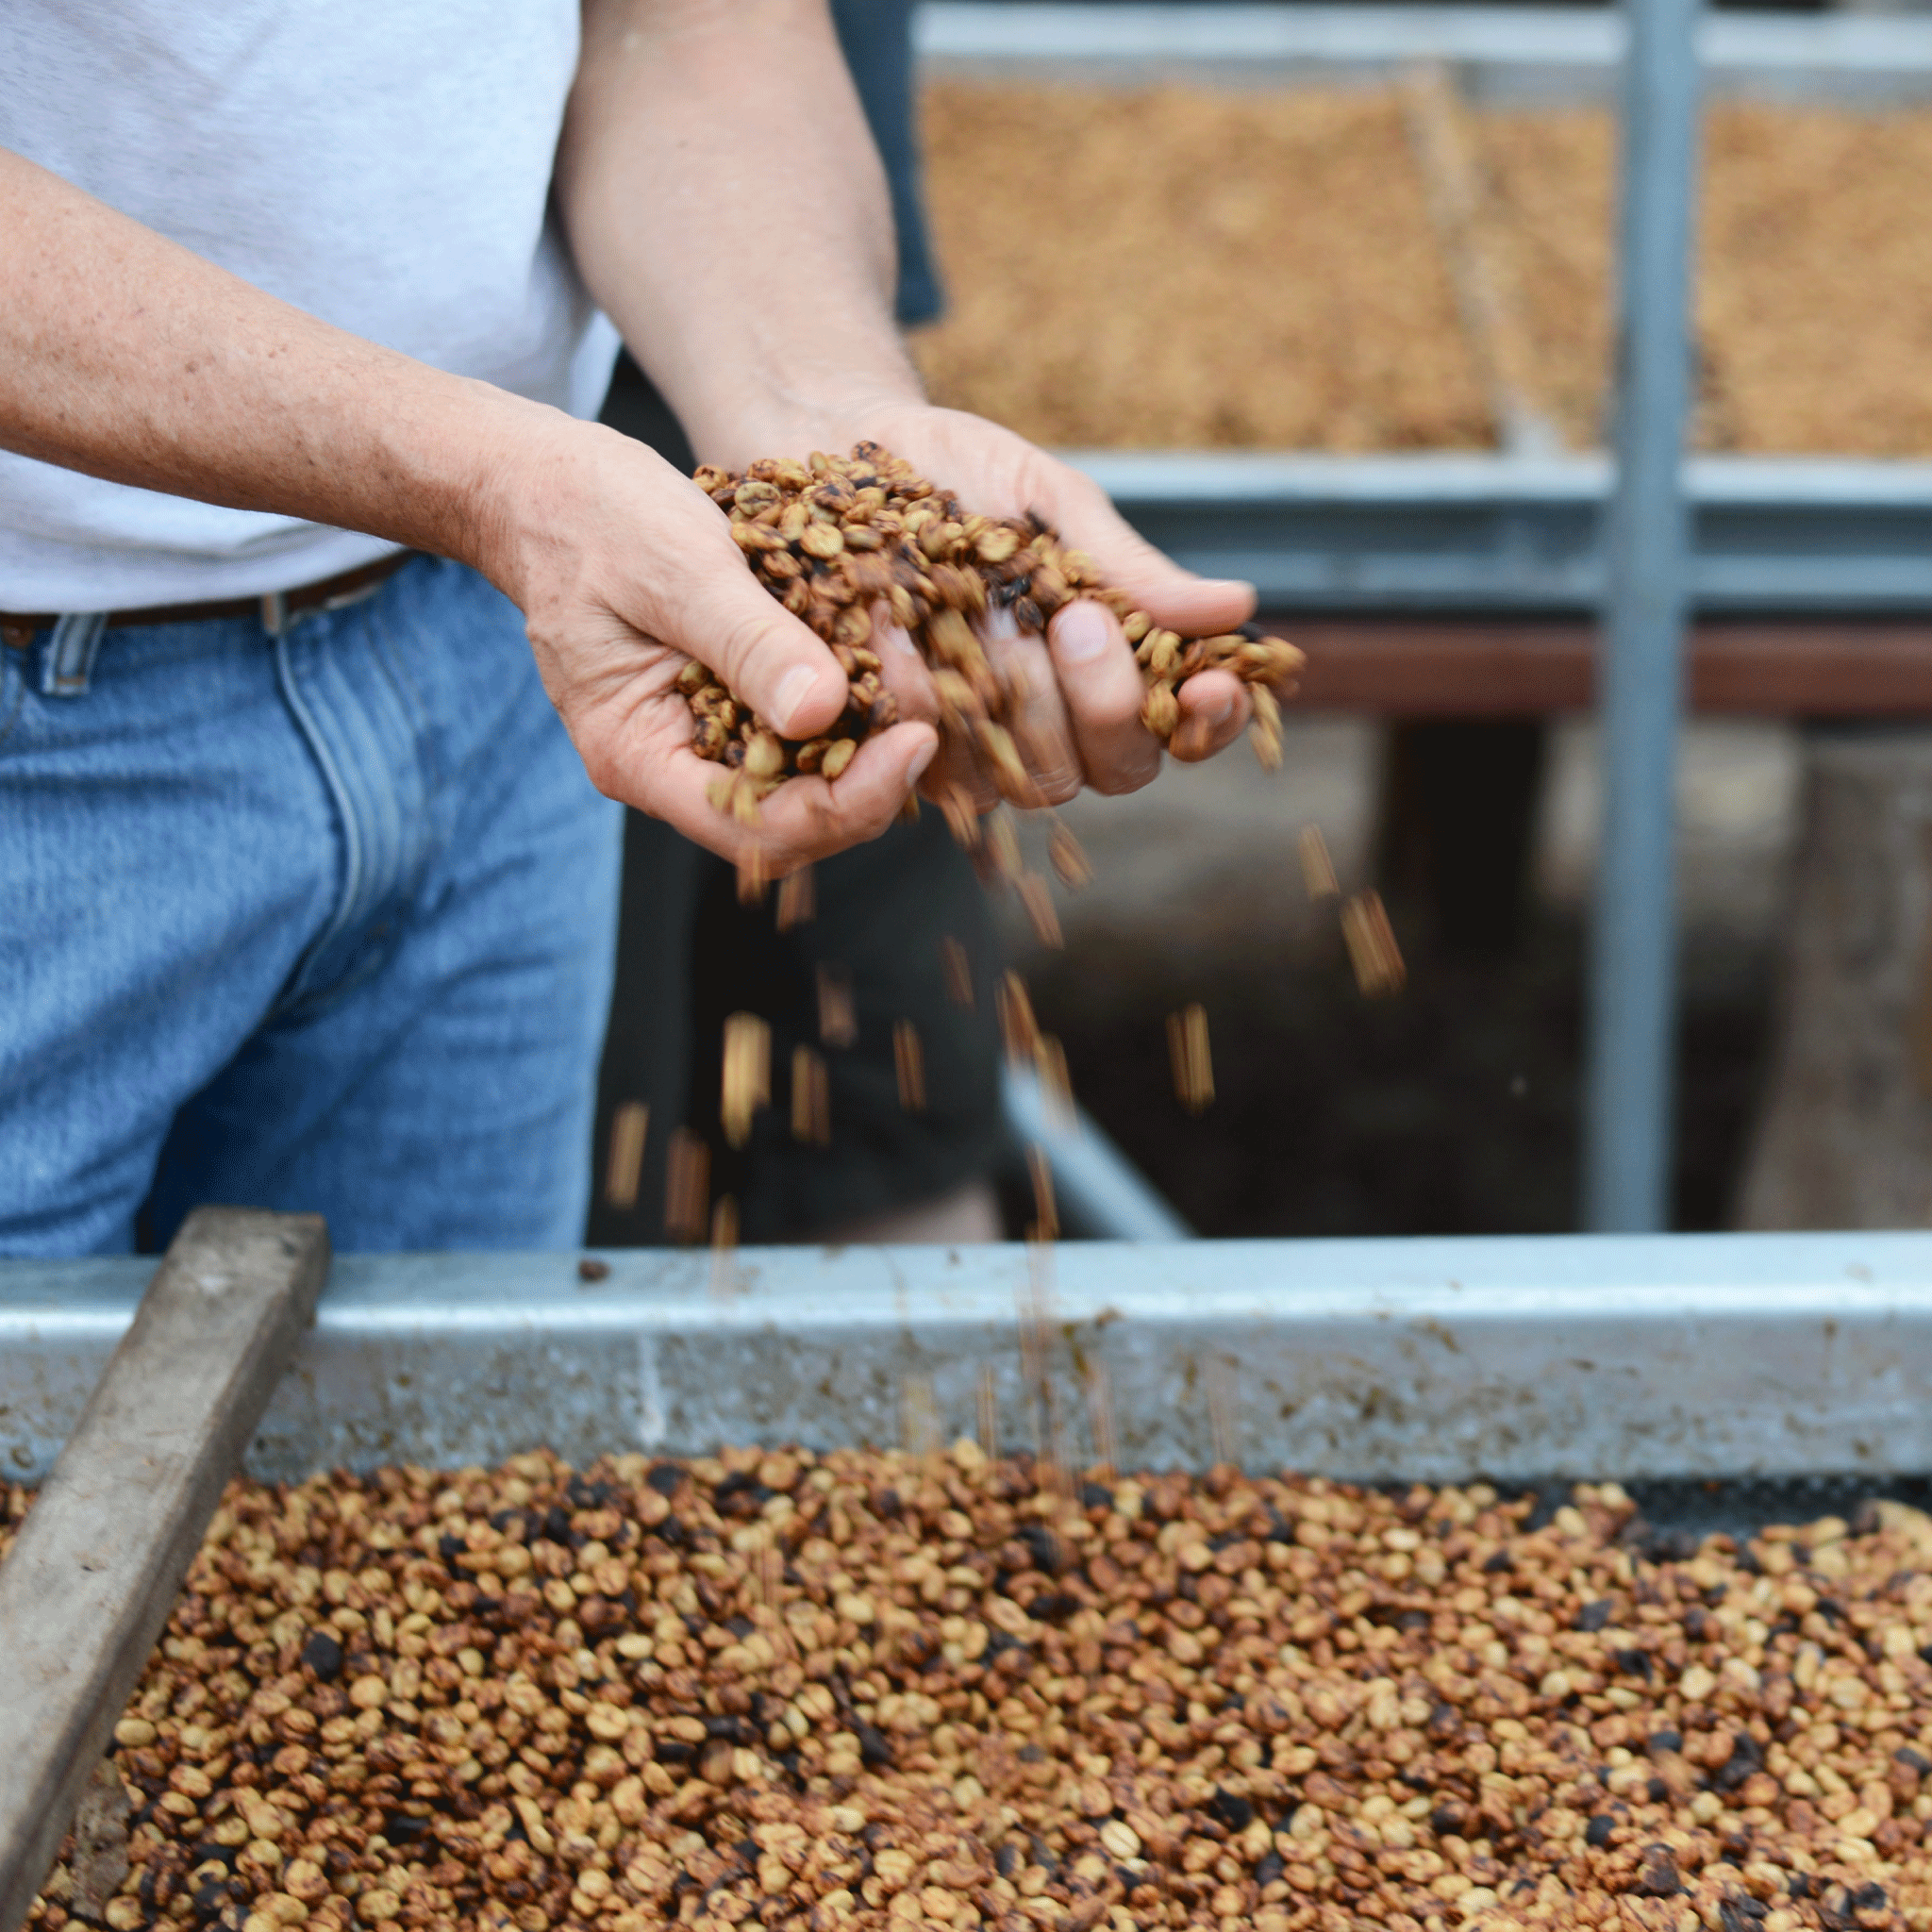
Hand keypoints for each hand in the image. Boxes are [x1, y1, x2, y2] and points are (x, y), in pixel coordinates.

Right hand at [478, 413, 937, 871]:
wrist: (548, 485)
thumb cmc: (591, 518)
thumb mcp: (677, 569)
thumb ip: (748, 642)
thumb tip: (825, 712)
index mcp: (638, 757)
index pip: (756, 827)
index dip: (845, 804)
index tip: (913, 742)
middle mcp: (673, 765)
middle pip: (789, 821)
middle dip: (867, 786)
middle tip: (933, 724)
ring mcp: (701, 737)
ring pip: (801, 781)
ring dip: (864, 750)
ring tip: (922, 700)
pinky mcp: (729, 701)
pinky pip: (797, 729)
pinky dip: (847, 707)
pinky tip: (891, 669)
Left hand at [844, 401, 1259, 810]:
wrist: (841, 454)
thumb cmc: (963, 476)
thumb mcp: (1051, 501)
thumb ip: (1128, 566)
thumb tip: (1236, 606)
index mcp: (1114, 668)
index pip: (1185, 728)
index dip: (1208, 722)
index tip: (1208, 684)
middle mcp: (1058, 724)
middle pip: (1116, 767)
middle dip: (1106, 702)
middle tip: (1077, 621)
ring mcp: (984, 747)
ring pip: (1033, 779)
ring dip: (1025, 709)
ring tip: (997, 623)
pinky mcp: (905, 751)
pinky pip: (936, 762)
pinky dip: (932, 705)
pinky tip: (915, 647)